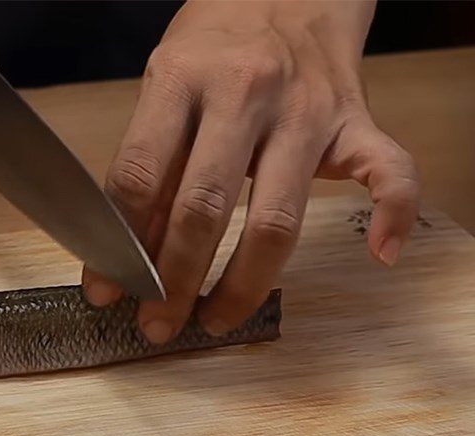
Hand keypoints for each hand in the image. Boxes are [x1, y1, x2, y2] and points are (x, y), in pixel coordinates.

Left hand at [82, 0, 419, 342]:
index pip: (141, 177)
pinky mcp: (356, 120)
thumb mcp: (163, 89)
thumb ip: (151, 165)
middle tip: (156, 325)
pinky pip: (390, 170)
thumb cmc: (212, 48)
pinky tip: (381, 255)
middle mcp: (245, 93)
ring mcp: (307, 109)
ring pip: (277, 217)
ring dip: (243, 285)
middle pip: (205, 207)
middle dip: (174, 281)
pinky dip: (394, 213)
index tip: (103, 293)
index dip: (117, 246)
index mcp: (182, 80)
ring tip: (214, 321)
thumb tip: (127, 252)